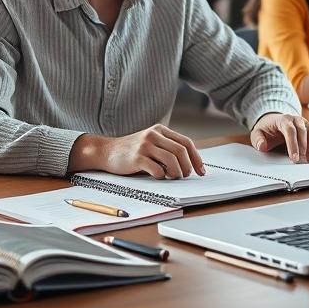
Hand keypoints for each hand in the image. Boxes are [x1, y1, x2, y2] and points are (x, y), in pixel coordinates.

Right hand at [89, 124, 205, 179]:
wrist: (106, 151)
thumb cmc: (132, 151)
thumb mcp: (151, 143)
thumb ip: (167, 148)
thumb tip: (190, 165)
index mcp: (160, 130)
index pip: (186, 142)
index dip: (196, 158)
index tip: (201, 171)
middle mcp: (153, 135)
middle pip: (181, 151)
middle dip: (188, 167)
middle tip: (186, 176)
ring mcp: (144, 145)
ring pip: (172, 160)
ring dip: (177, 173)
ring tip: (174, 177)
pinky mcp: (136, 157)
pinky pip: (157, 169)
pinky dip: (162, 176)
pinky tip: (159, 177)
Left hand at [250, 113, 308, 163]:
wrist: (274, 121)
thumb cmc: (267, 129)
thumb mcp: (258, 133)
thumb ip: (258, 139)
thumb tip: (262, 146)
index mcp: (284, 120)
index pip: (290, 131)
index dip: (293, 145)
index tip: (295, 158)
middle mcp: (297, 120)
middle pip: (305, 131)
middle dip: (308, 146)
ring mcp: (306, 124)